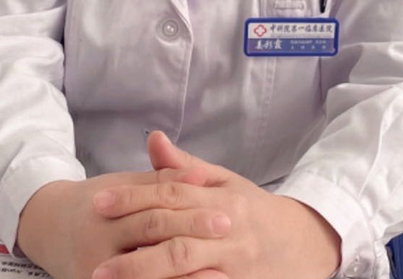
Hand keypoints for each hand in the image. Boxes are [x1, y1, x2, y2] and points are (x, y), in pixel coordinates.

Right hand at [16, 166, 229, 278]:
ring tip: (220, 270)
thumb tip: (200, 175)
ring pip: (145, 272)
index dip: (191, 210)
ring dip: (183, 272)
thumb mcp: (125, 185)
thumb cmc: (97, 203)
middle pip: (153, 235)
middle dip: (192, 232)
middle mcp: (98, 243)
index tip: (225, 211)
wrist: (49, 228)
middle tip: (227, 230)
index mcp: (107, 210)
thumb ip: (162, 180)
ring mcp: (95, 274)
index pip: (155, 209)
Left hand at [91, 132, 340, 278]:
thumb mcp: (224, 181)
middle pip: (175, 237)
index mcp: (221, 198)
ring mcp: (236, 263)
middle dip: (134, 252)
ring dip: (150, 276)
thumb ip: (184, 168)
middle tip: (96, 263)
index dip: (133, 198)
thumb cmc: (253, 209)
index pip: (170, 194)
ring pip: (189, 268)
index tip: (99, 204)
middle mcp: (228, 229)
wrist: (305, 241)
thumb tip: (152, 138)